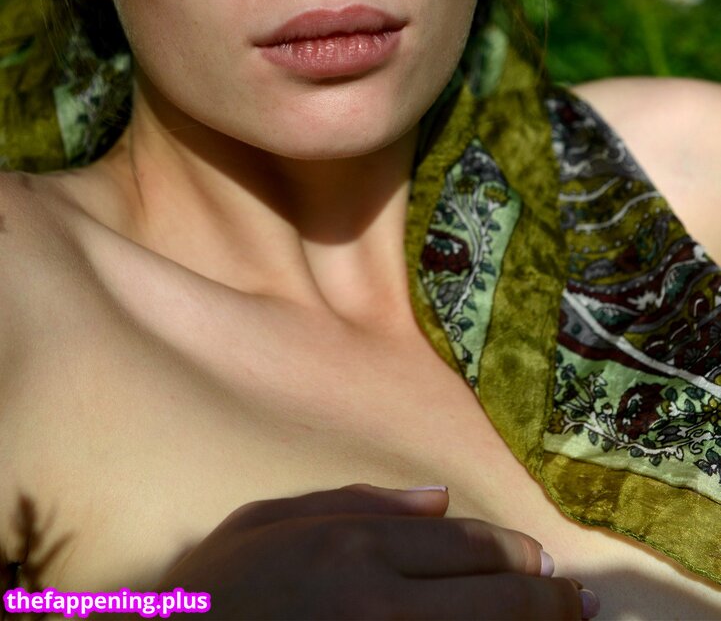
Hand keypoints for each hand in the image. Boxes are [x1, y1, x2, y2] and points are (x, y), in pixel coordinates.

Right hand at [157, 483, 594, 619]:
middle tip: (582, 604)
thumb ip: (358, 501)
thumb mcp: (272, 518)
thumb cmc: (218, 586)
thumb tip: (441, 500)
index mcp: (356, 548)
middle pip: (496, 600)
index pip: (467, 547)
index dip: (517, 555)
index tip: (543, 562)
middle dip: (551, 602)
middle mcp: (382, 605)